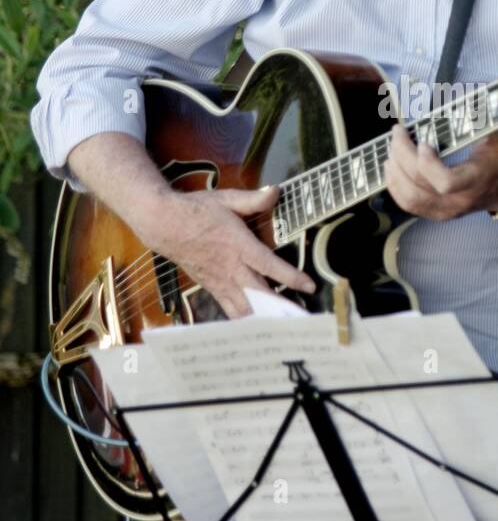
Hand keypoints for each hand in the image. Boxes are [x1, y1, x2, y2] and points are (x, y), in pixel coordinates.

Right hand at [130, 183, 316, 319]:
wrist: (164, 224)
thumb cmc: (197, 210)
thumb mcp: (226, 199)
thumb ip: (253, 199)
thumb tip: (275, 191)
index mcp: (238, 245)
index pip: (269, 265)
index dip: (291, 277)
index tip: (309, 286)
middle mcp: (231, 268)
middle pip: (260, 295)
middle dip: (281, 309)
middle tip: (301, 320)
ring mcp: (220, 282)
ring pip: (245, 308)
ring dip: (265, 319)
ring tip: (285, 329)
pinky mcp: (212, 288)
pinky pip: (231, 309)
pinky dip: (245, 320)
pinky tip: (259, 328)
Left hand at [383, 123, 497, 220]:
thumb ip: (484, 115)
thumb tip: (464, 92)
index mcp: (476, 180)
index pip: (446, 182)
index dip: (428, 164)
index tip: (423, 142)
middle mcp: (460, 201)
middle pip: (420, 186)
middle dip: (403, 156)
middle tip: (398, 132)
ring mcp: (447, 211)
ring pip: (410, 199)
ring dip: (394, 172)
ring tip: (391, 149)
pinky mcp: (436, 213)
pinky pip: (408, 205)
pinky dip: (394, 185)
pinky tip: (391, 166)